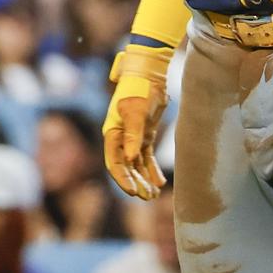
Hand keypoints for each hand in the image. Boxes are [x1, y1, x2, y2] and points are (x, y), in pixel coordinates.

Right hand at [102, 45, 171, 199]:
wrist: (149, 74)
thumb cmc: (140, 91)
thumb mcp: (137, 112)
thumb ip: (133, 136)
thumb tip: (130, 159)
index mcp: (113, 132)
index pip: (114, 161)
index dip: (122, 178)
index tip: (133, 192)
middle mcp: (120, 137)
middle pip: (125, 166)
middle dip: (134, 182)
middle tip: (147, 197)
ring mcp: (132, 136)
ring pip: (135, 164)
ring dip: (143, 179)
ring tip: (153, 195)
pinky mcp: (144, 134)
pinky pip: (145, 157)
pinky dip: (151, 169)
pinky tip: (159, 182)